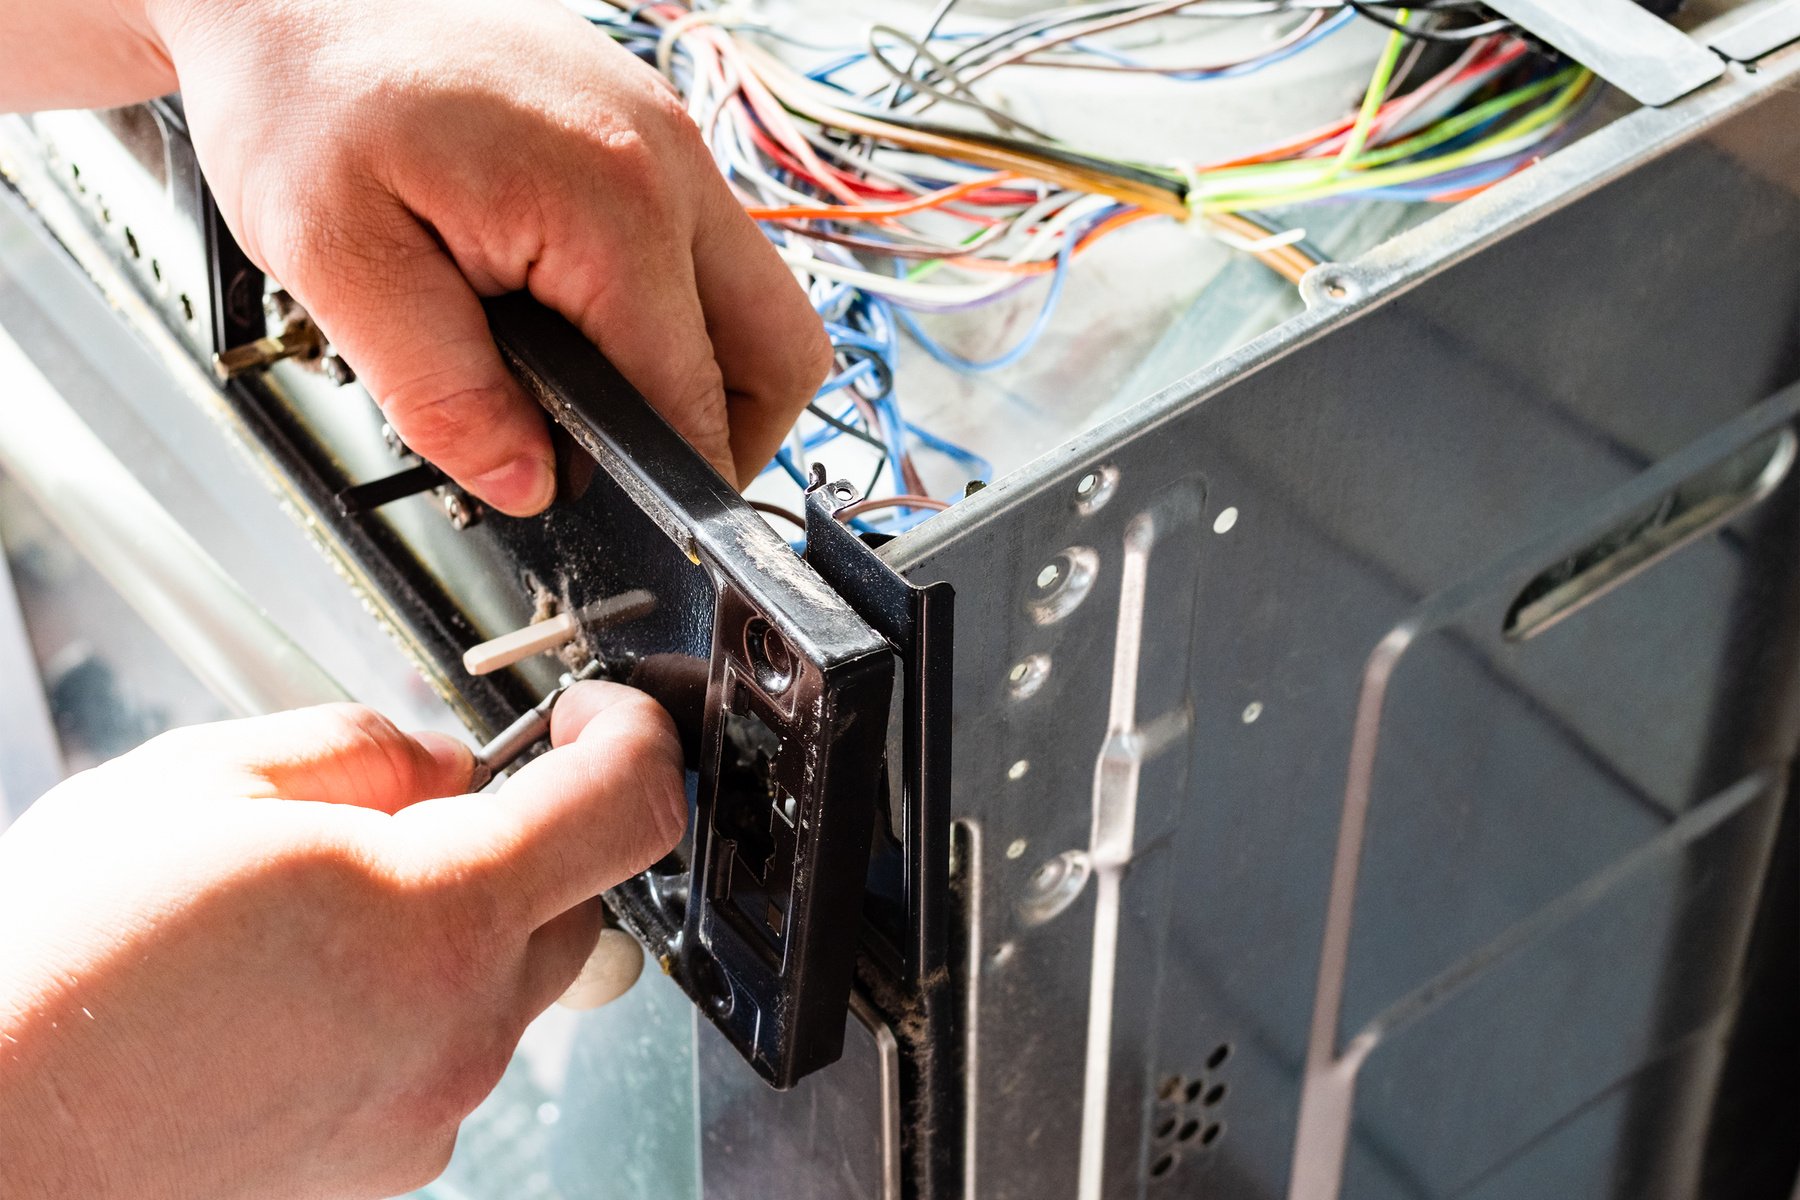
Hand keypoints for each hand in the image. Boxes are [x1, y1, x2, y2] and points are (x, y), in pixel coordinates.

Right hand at [0, 682, 684, 1199]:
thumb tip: (451, 764)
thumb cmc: (60, 966)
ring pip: (513, 974)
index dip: (633, 738)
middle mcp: (458, 1028)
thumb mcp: (209, 779)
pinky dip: (422, 993)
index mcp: (436, 917)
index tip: (602, 715)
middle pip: (578, 896)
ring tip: (324, 901)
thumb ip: (368, 751)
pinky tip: (309, 979)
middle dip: (530, 831)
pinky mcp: (390, 1159)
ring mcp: (428, 1106)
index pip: (625, 810)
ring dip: (466, 916)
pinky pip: (453, 1044)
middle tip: (414, 808)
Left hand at [145, 0, 830, 511]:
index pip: (696, 397)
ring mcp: (674, 144)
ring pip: (761, 305)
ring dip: (706, 374)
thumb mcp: (340, 266)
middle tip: (641, 475)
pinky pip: (711, 252)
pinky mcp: (655, 137)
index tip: (628, 522)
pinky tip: (589, 319)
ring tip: (605, 398)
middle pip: (783, 356)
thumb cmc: (306, 93)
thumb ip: (442, 394)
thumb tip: (530, 484)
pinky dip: (675, 311)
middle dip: (728, 440)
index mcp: (613, 204)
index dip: (667, 483)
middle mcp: (671, 166)